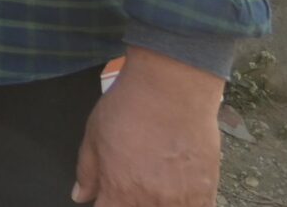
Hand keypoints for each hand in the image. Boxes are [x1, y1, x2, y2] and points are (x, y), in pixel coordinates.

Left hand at [74, 47, 222, 204]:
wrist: (171, 91)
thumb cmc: (129, 108)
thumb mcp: (94, 136)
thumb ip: (87, 171)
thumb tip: (80, 195)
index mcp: (119, 191)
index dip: (107, 203)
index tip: (109, 195)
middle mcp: (150, 201)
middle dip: (132, 202)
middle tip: (133, 184)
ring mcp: (180, 199)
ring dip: (158, 203)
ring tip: (156, 185)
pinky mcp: (206, 191)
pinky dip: (187, 204)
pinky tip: (180, 193)